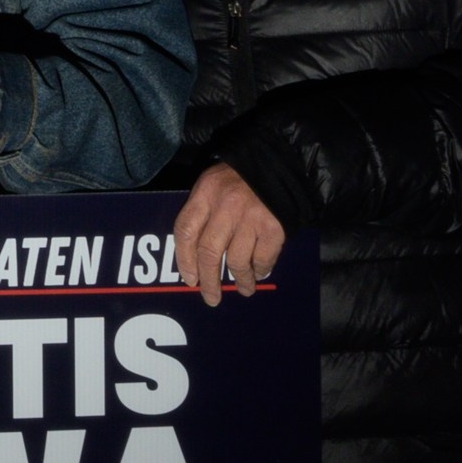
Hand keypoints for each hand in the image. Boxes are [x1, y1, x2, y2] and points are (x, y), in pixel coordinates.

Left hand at [172, 161, 284, 304]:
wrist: (278, 165)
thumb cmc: (239, 179)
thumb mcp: (212, 185)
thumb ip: (202, 212)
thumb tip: (195, 257)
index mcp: (205, 193)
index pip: (185, 231)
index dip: (184, 260)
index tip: (190, 279)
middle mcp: (225, 206)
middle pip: (209, 251)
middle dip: (208, 280)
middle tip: (211, 297)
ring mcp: (251, 218)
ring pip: (237, 260)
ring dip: (240, 280)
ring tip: (244, 289)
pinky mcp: (274, 227)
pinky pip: (263, 258)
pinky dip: (260, 271)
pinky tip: (259, 274)